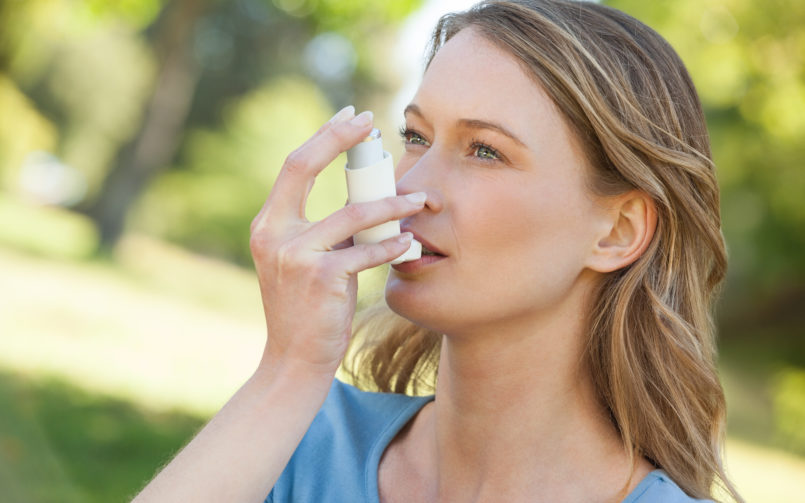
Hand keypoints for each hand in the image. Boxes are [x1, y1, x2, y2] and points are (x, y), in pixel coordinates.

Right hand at [250, 106, 425, 379]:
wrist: (293, 361)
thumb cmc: (307, 309)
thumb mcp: (303, 262)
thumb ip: (323, 230)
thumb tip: (363, 197)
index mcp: (269, 225)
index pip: (294, 166)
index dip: (323, 137)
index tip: (351, 118)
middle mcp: (273, 233)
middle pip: (303, 166)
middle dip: (339, 139)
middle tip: (373, 123)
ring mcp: (294, 255)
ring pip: (352, 213)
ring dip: (393, 204)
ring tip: (420, 201)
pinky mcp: (321, 278)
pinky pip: (366, 252)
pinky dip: (392, 247)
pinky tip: (411, 245)